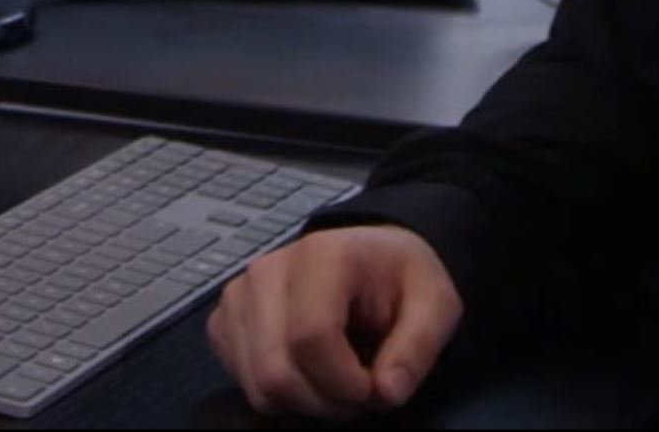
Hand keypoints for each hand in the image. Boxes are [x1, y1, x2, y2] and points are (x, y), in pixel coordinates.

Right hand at [207, 225, 462, 419]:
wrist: (367, 257)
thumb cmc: (399, 278)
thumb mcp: (434, 304)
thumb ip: (417, 348)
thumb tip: (386, 392)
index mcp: (320, 256)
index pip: (312, 338)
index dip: (346, 383)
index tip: (377, 388)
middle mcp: (266, 270)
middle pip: (275, 370)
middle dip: (325, 401)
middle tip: (358, 393)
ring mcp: (239, 295)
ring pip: (257, 383)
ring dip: (303, 401)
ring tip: (335, 382)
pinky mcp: (224, 318)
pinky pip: (242, 379)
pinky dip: (278, 393)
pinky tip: (307, 372)